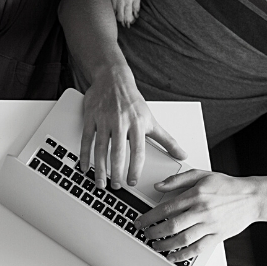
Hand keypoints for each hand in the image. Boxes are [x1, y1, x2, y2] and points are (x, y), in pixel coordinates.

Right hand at [78, 71, 186, 189]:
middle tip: (116, 187)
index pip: (137, 151)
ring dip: (100, 168)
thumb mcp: (152, 120)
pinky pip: (86, 139)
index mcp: (137, 124)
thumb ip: (167, 140)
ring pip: (100, 148)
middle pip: (117, 152)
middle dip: (116, 172)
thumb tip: (182, 154)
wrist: (113, 79)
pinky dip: (84, 155)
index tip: (133, 182)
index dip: (135, 168)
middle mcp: (120, 122)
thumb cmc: (133, 102)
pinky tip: (85, 167)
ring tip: (101, 182)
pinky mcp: (91, 118)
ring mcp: (104, 120)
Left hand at [135, 170, 261, 262]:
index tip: (141, 221)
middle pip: (172, 225)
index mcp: (195, 195)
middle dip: (154, 232)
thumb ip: (178, 179)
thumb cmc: (227, 186)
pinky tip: (174, 256)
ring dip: (166, 245)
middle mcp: (202, 210)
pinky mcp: (218, 236)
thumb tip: (158, 186)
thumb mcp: (202, 175)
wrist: (251, 197)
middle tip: (146, 234)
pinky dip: (184, 255)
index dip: (150, 217)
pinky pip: (198, 248)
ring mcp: (210, 225)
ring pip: (183, 239)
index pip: (166, 208)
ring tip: (156, 245)